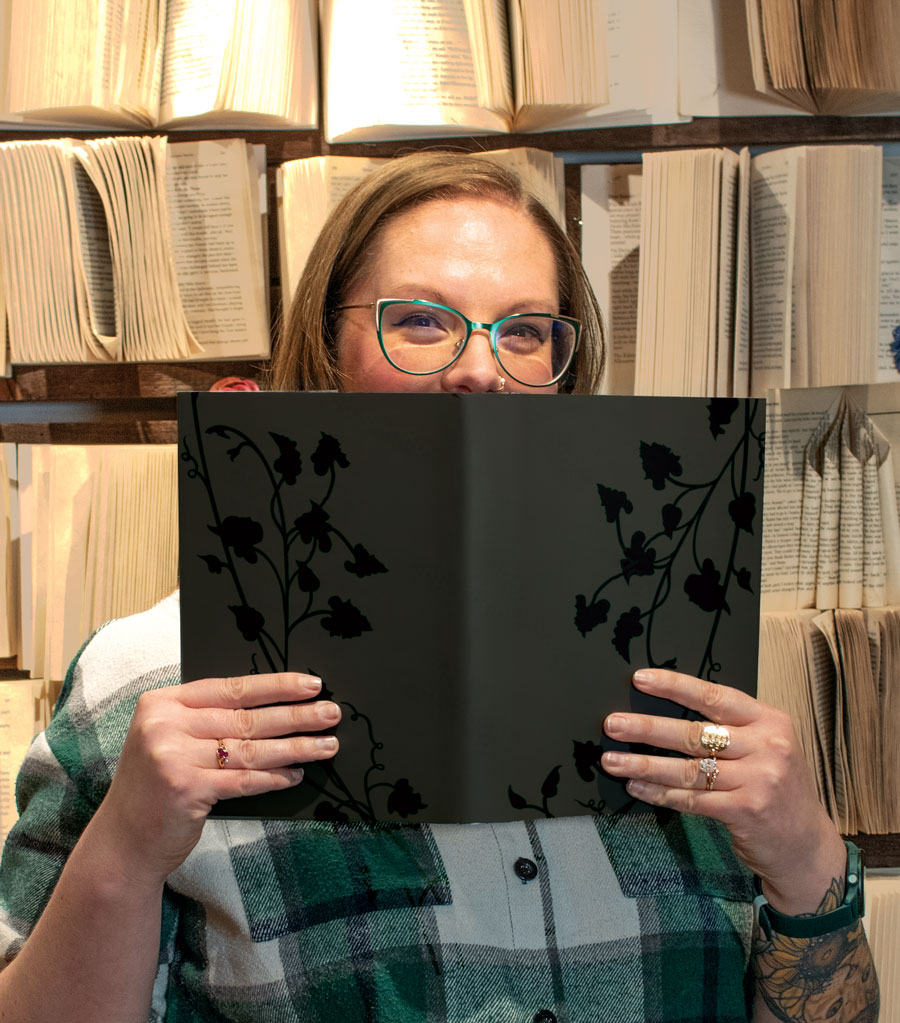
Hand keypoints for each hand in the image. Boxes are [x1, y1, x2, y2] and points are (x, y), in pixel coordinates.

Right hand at [92, 672, 339, 888]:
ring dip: (295, 747)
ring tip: (326, 745)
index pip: (232, 687)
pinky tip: (297, 774)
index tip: (311, 684)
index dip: (276, 685)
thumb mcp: (171, 740)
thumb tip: (276, 707)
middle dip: (296, 715)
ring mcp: (173, 757)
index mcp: (162, 702)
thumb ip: (209, 721)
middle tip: (331, 712)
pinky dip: (274, 777)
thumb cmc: (156, 787)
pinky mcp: (185, 790)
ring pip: (251, 748)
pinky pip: (244, 780)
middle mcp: (165, 725)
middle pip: (246, 717)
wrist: (123, 841)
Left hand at [601, 668, 844, 912]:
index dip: (674, 686)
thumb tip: (667, 714)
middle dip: (647, 728)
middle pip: (694, 733)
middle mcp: (767, 746)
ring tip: (612, 760)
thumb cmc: (777, 789)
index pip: (714, 696)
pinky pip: (691, 798)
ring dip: (643, 764)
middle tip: (612, 724)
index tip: (640, 679)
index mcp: (769, 721)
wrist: (809, 846)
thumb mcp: (767, 748)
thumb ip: (731, 730)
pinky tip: (636, 786)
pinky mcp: (745, 811)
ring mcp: (758, 779)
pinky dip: (659, 793)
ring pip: (687, 767)